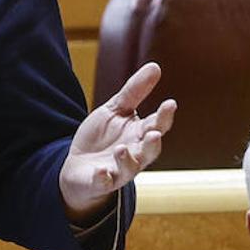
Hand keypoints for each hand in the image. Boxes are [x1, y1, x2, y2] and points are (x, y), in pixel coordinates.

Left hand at [58, 62, 174, 222]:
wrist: (79, 166)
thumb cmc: (102, 137)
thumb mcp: (115, 109)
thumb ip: (135, 91)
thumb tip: (156, 66)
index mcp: (139, 134)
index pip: (156, 125)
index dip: (164, 116)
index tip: (170, 103)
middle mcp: (134, 154)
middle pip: (149, 150)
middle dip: (153, 143)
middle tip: (154, 133)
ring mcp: (118, 169)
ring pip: (129, 168)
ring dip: (127, 160)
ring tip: (121, 149)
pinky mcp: (100, 181)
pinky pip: (104, 182)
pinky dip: (104, 178)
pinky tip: (102, 172)